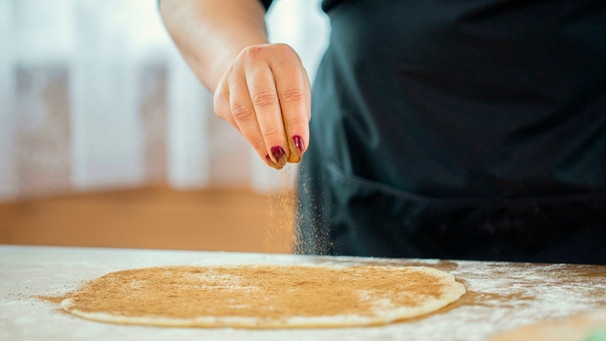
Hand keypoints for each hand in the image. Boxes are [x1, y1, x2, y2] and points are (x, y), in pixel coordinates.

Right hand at [213, 43, 310, 168]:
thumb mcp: (299, 91)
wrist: (251, 68)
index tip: (300, 148)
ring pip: (243, 113)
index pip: (291, 93)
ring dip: (259, 141)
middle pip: (263, 101)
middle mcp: (254, 60)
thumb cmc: (284, 84)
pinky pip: (233, 120)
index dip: (295, 123)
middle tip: (283, 158)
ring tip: (273, 160)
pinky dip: (249, 137)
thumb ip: (299, 115)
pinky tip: (261, 148)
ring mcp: (233, 74)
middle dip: (274, 134)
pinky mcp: (220, 92)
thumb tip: (294, 148)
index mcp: (282, 56)